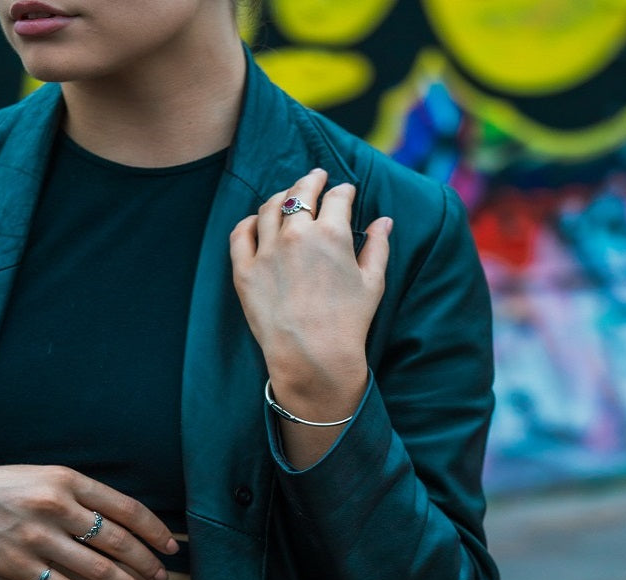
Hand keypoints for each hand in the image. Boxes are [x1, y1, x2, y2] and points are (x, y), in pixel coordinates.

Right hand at [0, 464, 178, 579]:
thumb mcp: (42, 478)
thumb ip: (81, 496)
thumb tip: (125, 523)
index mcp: (66, 480)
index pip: (126, 508)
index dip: (155, 530)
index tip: (171, 545)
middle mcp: (55, 507)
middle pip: (118, 541)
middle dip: (146, 562)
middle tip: (161, 575)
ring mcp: (36, 539)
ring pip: (99, 570)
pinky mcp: (18, 566)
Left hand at [230, 168, 391, 465]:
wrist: (313, 357)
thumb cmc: (349, 323)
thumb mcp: (373, 283)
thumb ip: (377, 247)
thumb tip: (383, 221)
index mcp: (331, 233)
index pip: (337, 197)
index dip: (343, 191)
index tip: (345, 191)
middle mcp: (296, 234)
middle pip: (300, 193)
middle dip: (311, 181)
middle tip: (316, 176)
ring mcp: (267, 251)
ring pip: (270, 207)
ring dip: (281, 196)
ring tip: (287, 195)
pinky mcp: (245, 270)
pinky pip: (241, 233)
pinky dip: (250, 221)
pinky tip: (256, 220)